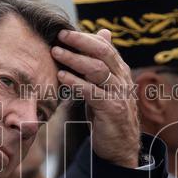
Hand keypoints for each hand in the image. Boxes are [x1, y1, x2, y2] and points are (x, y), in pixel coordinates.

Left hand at [53, 28, 140, 167]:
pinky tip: (61, 76)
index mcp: (120, 72)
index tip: (65, 32)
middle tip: (60, 36)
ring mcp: (118, 94)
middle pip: (102, 52)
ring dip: (74, 59)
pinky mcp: (111, 109)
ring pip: (97, 69)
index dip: (86, 37)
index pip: (105, 47)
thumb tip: (103, 33)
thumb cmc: (108, 113)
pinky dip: (75, 82)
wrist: (121, 146)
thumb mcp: (105, 85)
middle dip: (80, 42)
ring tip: (56, 52)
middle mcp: (122, 79)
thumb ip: (102, 62)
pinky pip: (91, 91)